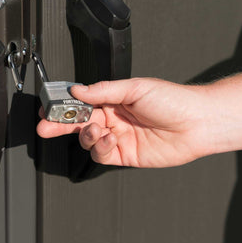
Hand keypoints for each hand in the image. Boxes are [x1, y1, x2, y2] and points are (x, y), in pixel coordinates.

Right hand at [37, 78, 211, 167]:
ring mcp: (117, 136)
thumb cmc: (172, 100)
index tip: (49, 105)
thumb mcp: (135, 88)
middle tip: (45, 126)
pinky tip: (108, 139)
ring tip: (95, 129)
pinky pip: (101, 154)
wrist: (196, 123)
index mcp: (112, 99)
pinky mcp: (123, 154)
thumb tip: (78, 90)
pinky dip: (99, 147)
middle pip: (78, 122)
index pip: (81, 101)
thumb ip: (103, 91)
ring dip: (86, 135)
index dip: (64, 104)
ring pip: (87, 139)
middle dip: (59, 124)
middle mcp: (112, 117)